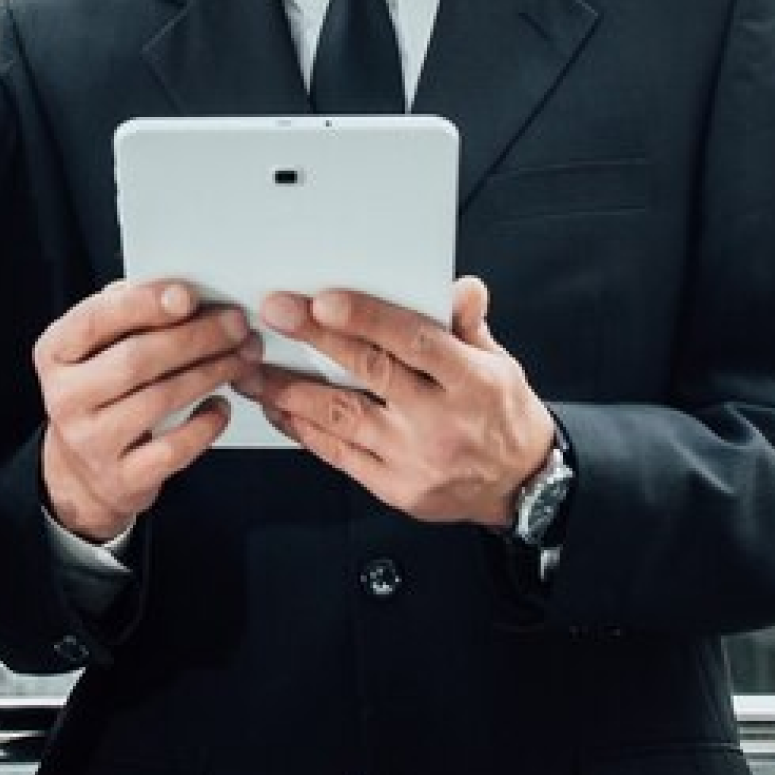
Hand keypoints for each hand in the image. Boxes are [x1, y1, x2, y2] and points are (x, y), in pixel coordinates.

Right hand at [36, 279, 253, 542]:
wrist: (82, 471)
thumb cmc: (99, 393)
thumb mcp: (94, 351)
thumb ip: (124, 317)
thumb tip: (176, 291)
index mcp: (55, 354)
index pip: (94, 320)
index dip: (142, 305)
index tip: (187, 295)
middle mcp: (65, 397)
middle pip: (136, 359)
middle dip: (194, 337)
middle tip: (235, 325)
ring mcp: (91, 441)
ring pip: (159, 400)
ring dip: (209, 373)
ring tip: (240, 357)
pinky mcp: (122, 478)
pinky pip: (174, 449)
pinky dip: (205, 425)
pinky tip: (221, 406)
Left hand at [245, 276, 553, 524]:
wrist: (523, 487)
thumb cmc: (502, 415)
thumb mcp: (498, 364)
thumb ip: (467, 325)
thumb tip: (460, 286)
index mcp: (472, 383)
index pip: (416, 342)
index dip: (368, 319)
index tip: (325, 301)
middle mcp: (441, 422)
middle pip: (370, 374)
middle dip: (316, 341)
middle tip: (274, 313)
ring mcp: (414, 459)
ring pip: (342, 417)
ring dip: (290, 389)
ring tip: (251, 367)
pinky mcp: (394, 487)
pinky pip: (337, 454)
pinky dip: (303, 428)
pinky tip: (277, 406)